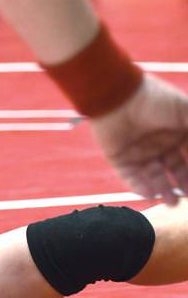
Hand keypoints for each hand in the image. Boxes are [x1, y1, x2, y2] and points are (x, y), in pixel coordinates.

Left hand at [91, 73, 187, 204]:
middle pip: (175, 169)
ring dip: (164, 190)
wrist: (117, 94)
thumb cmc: (154, 99)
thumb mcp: (186, 113)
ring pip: (154, 176)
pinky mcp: (118, 157)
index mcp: (177, 131)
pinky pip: (130, 177)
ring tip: (172, 203)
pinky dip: (140, 187)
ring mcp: (139, 151)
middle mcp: (159, 143)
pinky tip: (152, 195)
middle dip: (183, 183)